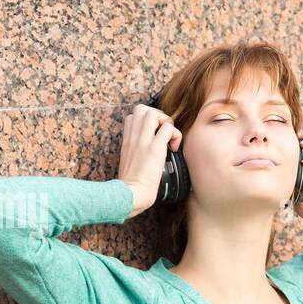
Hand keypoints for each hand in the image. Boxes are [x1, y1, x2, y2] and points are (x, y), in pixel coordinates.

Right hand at [117, 103, 182, 217]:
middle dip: (157, 116)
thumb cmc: (131, 185)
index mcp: (127, 140)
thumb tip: (146, 153)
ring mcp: (143, 141)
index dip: (146, 121)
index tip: (153, 135)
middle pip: (142, 109)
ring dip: (166, 123)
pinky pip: (168, 128)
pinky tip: (173, 148)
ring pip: (154, 114)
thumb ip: (135, 152)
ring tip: (168, 139)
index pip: (133, 116)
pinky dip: (175, 135)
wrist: (130, 195)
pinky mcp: (155, 149)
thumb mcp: (128, 162)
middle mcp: (134, 137)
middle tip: (163, 133)